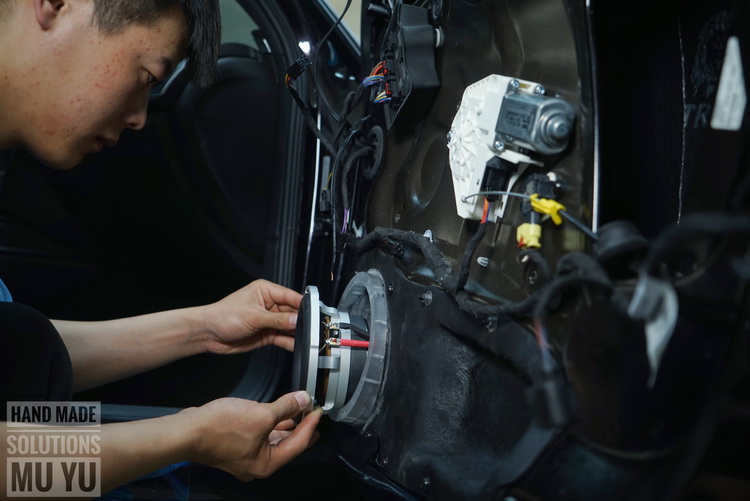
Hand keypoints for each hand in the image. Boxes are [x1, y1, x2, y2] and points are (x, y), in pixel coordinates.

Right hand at [184, 391, 321, 480]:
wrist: (188, 431)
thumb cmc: (220, 428)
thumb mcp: (261, 414)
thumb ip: (286, 407)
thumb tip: (303, 400)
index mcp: (266, 463)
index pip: (298, 444)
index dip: (310, 425)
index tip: (318, 411)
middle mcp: (256, 465)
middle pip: (287, 446)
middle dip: (301, 429)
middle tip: (313, 416)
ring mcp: (244, 458)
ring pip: (272, 442)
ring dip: (285, 426)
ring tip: (298, 413)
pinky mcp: (235, 447)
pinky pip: (259, 437)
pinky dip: (269, 426)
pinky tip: (274, 415)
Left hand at [201, 280, 302, 352]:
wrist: (208, 334)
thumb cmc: (223, 316)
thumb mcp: (254, 316)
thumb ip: (278, 320)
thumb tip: (296, 320)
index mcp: (265, 291)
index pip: (290, 296)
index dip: (303, 304)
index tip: (314, 312)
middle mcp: (268, 304)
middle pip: (292, 312)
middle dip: (301, 321)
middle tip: (312, 329)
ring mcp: (268, 320)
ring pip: (288, 326)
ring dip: (296, 332)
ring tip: (306, 338)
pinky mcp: (266, 333)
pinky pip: (282, 337)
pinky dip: (289, 341)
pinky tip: (296, 345)